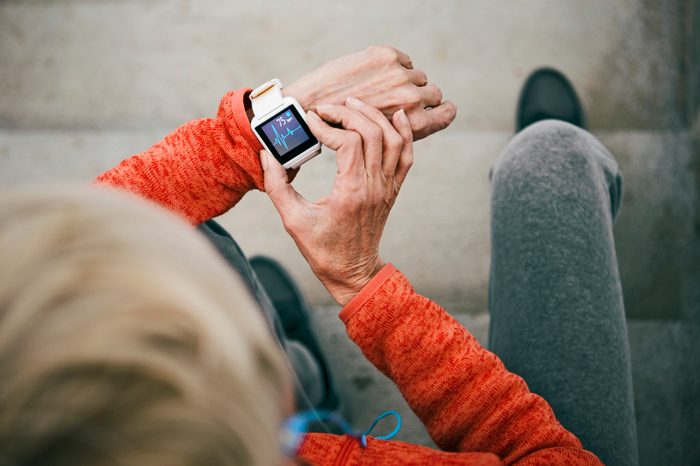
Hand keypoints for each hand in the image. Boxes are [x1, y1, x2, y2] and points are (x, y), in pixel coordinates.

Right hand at [261, 97, 412, 305]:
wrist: (353, 272)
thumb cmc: (322, 250)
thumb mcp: (292, 220)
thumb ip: (277, 186)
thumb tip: (267, 155)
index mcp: (351, 192)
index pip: (347, 143)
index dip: (327, 126)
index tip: (309, 122)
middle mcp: (374, 186)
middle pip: (371, 133)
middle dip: (347, 113)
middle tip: (326, 109)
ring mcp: (387, 187)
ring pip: (392, 139)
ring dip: (373, 116)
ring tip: (351, 105)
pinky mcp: (392, 189)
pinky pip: (406, 155)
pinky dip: (405, 132)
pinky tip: (397, 116)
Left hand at [285, 45, 455, 139]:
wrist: (310, 109)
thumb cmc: (342, 134)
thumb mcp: (382, 148)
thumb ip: (404, 134)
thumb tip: (419, 120)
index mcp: (414, 125)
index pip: (447, 112)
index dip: (442, 110)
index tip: (435, 109)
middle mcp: (411, 100)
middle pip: (434, 92)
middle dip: (420, 96)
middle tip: (397, 102)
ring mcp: (399, 76)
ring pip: (417, 75)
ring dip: (403, 82)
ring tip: (381, 92)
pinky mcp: (386, 57)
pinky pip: (404, 60)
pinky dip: (391, 67)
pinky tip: (373, 78)